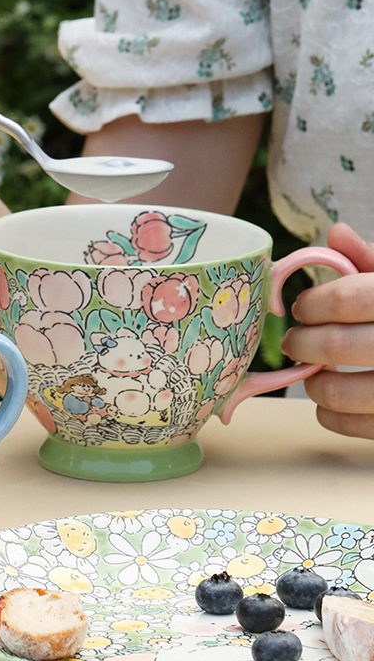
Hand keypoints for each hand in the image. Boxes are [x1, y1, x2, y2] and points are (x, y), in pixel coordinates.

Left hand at [281, 223, 373, 438]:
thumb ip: (373, 259)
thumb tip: (336, 234)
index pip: (347, 299)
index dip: (313, 304)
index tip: (302, 307)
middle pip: (335, 345)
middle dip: (301, 343)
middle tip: (294, 341)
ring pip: (338, 391)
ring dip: (311, 383)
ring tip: (311, 372)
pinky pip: (354, 426)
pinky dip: (329, 415)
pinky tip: (329, 401)